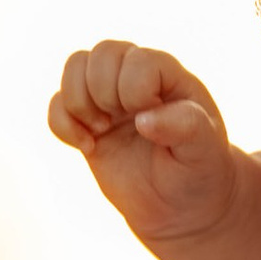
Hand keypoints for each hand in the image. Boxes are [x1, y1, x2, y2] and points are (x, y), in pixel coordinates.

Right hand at [49, 39, 243, 247]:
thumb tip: (143, 119)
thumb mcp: (204, 149)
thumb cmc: (199, 171)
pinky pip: (57, 105)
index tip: (147, 123)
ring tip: (100, 131)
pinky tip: (88, 147)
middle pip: (101, 53)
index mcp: (169, 75)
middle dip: (103, 93)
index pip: (137, 60)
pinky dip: (62, 125)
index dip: (134, 91)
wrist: (180, 206)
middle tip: (119, 123)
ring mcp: (110, 98)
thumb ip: (186, 126)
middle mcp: (137, 78)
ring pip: (74, 67)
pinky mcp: (87, 122)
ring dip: (78, 103)